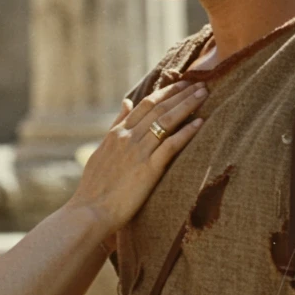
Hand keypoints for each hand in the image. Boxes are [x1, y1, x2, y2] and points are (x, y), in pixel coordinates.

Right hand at [68, 81, 206, 233]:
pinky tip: (200, 123)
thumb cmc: (95, 186)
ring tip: (204, 94)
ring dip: (187, 106)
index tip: (182, 83)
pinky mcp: (148, 170)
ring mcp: (138, 152)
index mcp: (117, 133)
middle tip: (200, 83)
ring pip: (166, 121)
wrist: (90, 211)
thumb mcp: (102, 150)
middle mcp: (128, 138)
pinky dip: (186, 132)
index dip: (166, 92)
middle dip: (181, 94)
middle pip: (159, 108)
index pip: (145, 104)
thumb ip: (116, 125)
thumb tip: (126, 102)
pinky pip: (171, 146)